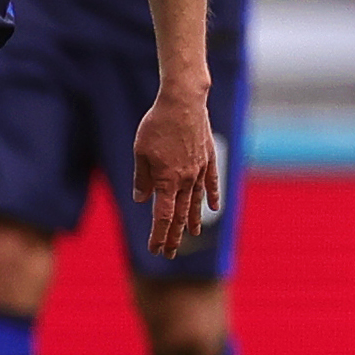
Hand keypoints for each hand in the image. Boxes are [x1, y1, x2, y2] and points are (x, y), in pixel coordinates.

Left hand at [133, 85, 218, 258]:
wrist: (183, 101)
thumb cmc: (157, 125)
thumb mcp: (140, 152)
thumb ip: (142, 178)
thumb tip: (142, 200)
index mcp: (167, 181)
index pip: (164, 216)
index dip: (159, 235)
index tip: (155, 250)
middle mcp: (186, 180)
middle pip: (181, 215)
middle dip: (174, 236)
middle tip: (170, 253)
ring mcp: (200, 170)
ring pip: (196, 202)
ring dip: (194, 220)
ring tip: (193, 235)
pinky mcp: (209, 158)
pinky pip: (212, 183)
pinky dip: (212, 197)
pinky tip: (213, 208)